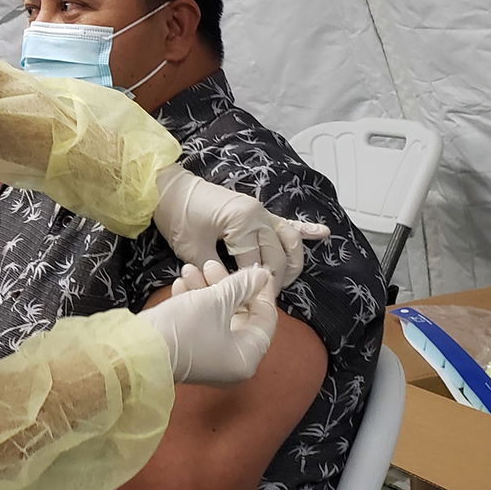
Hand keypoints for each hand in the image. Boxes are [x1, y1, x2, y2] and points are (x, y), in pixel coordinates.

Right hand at [139, 262, 277, 383]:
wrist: (137, 351)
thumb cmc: (184, 328)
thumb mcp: (215, 300)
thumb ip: (241, 285)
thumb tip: (262, 274)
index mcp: (247, 356)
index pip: (265, 319)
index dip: (260, 290)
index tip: (255, 267)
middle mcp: (232, 361)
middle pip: (238, 315)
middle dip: (224, 286)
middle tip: (210, 264)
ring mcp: (210, 358)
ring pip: (217, 316)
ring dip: (205, 290)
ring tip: (188, 269)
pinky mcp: (190, 351)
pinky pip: (200, 324)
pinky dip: (193, 303)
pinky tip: (180, 284)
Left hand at [154, 165, 329, 288]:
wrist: (168, 189)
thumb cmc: (177, 217)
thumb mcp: (193, 251)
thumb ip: (218, 272)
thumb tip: (236, 289)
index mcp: (243, 222)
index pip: (257, 263)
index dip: (253, 285)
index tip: (248, 300)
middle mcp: (258, 214)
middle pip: (278, 255)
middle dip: (274, 279)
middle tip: (263, 296)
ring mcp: (260, 211)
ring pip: (289, 240)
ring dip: (292, 261)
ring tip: (286, 280)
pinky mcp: (257, 210)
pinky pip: (286, 221)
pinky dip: (305, 228)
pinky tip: (323, 234)